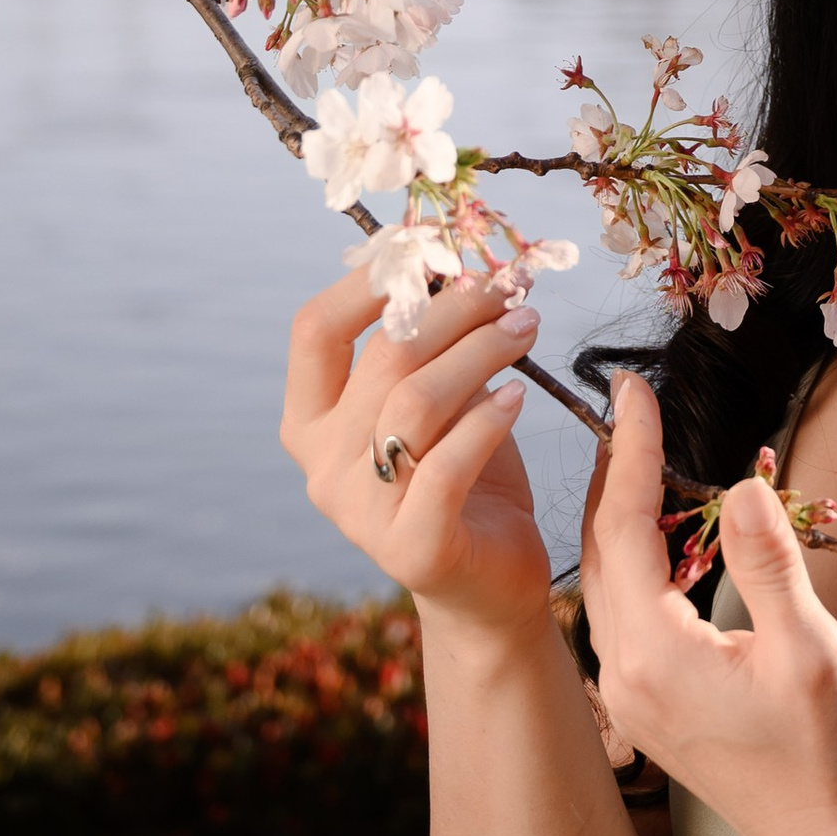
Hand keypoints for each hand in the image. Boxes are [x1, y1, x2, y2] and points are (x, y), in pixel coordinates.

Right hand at [280, 271, 553, 641]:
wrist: (489, 583)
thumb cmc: (464, 476)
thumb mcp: (439, 400)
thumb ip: (432, 345)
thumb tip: (465, 260)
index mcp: (309, 422)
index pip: (314, 330)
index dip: (370, 282)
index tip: (433, 252)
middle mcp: (321, 468)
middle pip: (383, 359)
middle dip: (454, 309)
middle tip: (510, 286)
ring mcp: (359, 514)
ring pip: (415, 404)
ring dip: (480, 352)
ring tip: (527, 327)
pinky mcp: (411, 550)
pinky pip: (447, 467)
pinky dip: (487, 421)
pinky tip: (519, 395)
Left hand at [578, 373, 836, 835]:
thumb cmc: (827, 751)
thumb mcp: (808, 648)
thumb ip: (768, 562)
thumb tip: (737, 485)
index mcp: (652, 654)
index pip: (626, 527)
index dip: (633, 451)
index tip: (634, 388)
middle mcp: (621, 673)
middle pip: (601, 549)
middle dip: (616, 472)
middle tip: (631, 404)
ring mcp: (627, 695)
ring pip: (606, 581)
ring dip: (621, 516)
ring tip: (641, 453)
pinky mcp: (645, 706)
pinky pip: (622, 612)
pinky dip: (633, 560)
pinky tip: (659, 536)